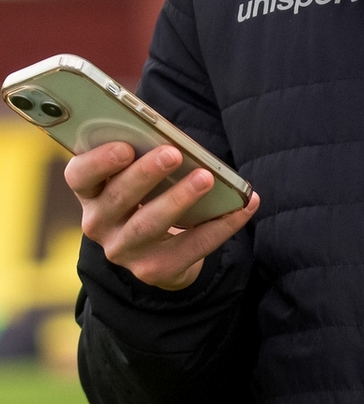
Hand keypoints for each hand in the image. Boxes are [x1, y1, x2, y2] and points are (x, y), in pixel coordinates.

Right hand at [66, 142, 259, 290]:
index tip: (124, 146)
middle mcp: (100, 223)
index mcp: (92, 190)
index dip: (98, 162)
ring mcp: (124, 250)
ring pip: (149, 225)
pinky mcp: (154, 270)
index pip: (79, 175)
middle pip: (118, 198)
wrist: (161, 249)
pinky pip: (190, 248)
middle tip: (174, 153)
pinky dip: (222, 225)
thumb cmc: (153, 191)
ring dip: (179, 199)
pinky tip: (245, 205)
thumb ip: (147, 149)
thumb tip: (170, 132)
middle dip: (146, 174)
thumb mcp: (141, 169)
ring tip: (206, 178)